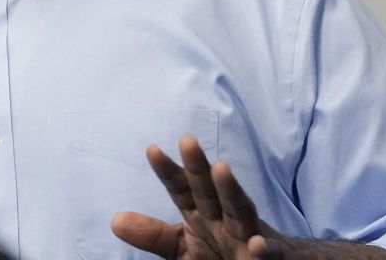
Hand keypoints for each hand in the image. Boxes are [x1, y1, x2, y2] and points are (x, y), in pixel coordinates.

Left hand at [112, 136, 385, 259]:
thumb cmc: (226, 256)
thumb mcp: (186, 249)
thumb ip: (155, 236)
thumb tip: (115, 220)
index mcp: (204, 216)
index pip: (183, 190)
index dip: (168, 171)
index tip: (151, 149)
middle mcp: (226, 220)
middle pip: (210, 190)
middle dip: (198, 166)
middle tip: (186, 138)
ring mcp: (249, 237)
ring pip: (241, 210)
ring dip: (231, 190)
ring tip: (220, 168)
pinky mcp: (270, 257)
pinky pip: (268, 252)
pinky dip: (264, 248)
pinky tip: (256, 244)